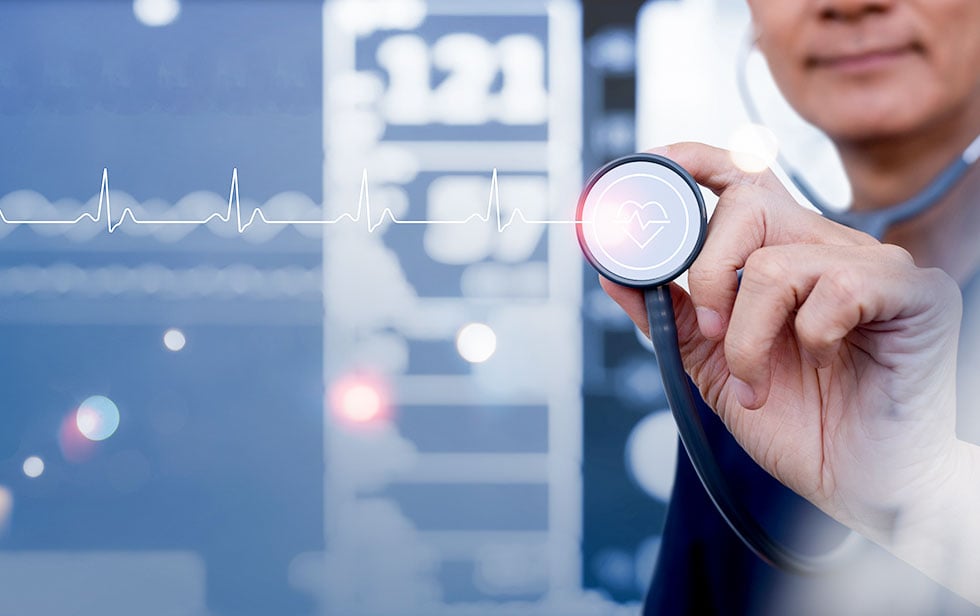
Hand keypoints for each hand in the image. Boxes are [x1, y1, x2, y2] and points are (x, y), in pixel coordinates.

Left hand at [600, 142, 962, 542]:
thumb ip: (671, 315)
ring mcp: (871, 265)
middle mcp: (825, 247)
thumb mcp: (715, 366)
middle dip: (708, 274)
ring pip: (777, 261)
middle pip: (748, 204)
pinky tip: (824, 360)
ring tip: (759, 378)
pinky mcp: (913, 292)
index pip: (742, 180)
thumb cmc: (803, 422)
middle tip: (713, 332)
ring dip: (749, 335)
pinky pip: (837, 287)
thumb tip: (614, 275)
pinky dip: (810, 336)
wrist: (862, 481)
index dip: (694, 160)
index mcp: (782, 255)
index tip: (654, 164)